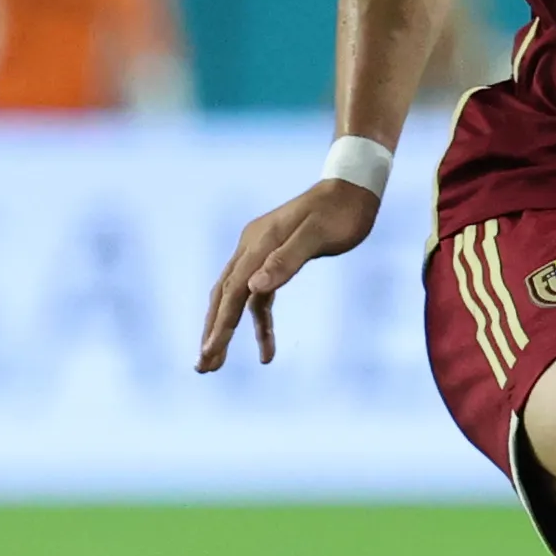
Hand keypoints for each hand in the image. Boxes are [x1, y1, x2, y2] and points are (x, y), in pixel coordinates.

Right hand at [196, 178, 381, 370]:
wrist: (352, 189)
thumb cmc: (341, 213)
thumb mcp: (318, 236)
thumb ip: (287, 260)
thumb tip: (254, 288)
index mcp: (259, 243)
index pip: (233, 290)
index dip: (220, 323)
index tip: (209, 352)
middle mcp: (252, 247)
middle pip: (224, 296)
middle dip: (212, 332)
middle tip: (203, 367)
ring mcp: (260, 253)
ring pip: (236, 298)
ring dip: (228, 330)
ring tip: (216, 363)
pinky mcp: (273, 259)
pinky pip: (258, 297)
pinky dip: (258, 322)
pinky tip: (266, 348)